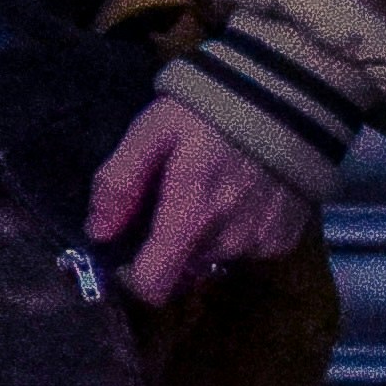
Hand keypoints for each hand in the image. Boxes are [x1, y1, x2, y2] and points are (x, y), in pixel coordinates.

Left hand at [84, 94, 317, 308]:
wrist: (288, 99)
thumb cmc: (208, 111)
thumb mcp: (150, 133)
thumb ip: (119, 183)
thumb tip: (97, 233)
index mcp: (191, 216)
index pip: (154, 286)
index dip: (131, 279)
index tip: (123, 254)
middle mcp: (228, 243)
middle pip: (181, 272)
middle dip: (165, 247)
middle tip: (163, 203)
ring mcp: (261, 245)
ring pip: (211, 262)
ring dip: (198, 239)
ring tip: (201, 192)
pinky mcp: (284, 241)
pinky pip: (243, 252)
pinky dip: (230, 233)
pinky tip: (233, 196)